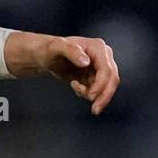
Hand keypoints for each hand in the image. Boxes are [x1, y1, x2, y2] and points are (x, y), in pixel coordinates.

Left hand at [4, 31, 119, 115]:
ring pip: (106, 87)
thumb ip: (71, 51)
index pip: (107, 69)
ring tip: (74, 86)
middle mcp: (103, 56)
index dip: (101, 85)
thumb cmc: (49, 49)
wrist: (45, 56)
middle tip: (94, 111)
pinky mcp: (95, 76)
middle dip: (104, 96)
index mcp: (98, 47)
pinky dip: (87, 93)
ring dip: (92, 94)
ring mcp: (100, 67)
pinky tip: (74, 85)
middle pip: (112, 79)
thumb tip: (86, 62)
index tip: (90, 97)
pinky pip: (97, 90)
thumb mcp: (56, 47)